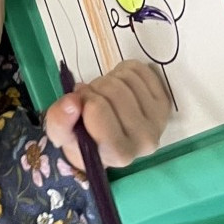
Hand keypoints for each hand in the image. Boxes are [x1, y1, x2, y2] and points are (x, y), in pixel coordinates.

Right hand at [43, 60, 171, 172]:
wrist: (107, 141)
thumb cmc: (82, 138)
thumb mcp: (61, 135)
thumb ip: (59, 120)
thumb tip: (72, 101)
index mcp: (118, 154)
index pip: (97, 110)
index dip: (83, 100)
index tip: (80, 107)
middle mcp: (144, 141)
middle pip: (113, 90)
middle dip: (95, 88)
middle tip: (92, 99)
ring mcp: (158, 122)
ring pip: (127, 77)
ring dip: (109, 79)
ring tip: (105, 95)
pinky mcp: (165, 103)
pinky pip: (141, 69)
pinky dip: (125, 70)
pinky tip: (120, 86)